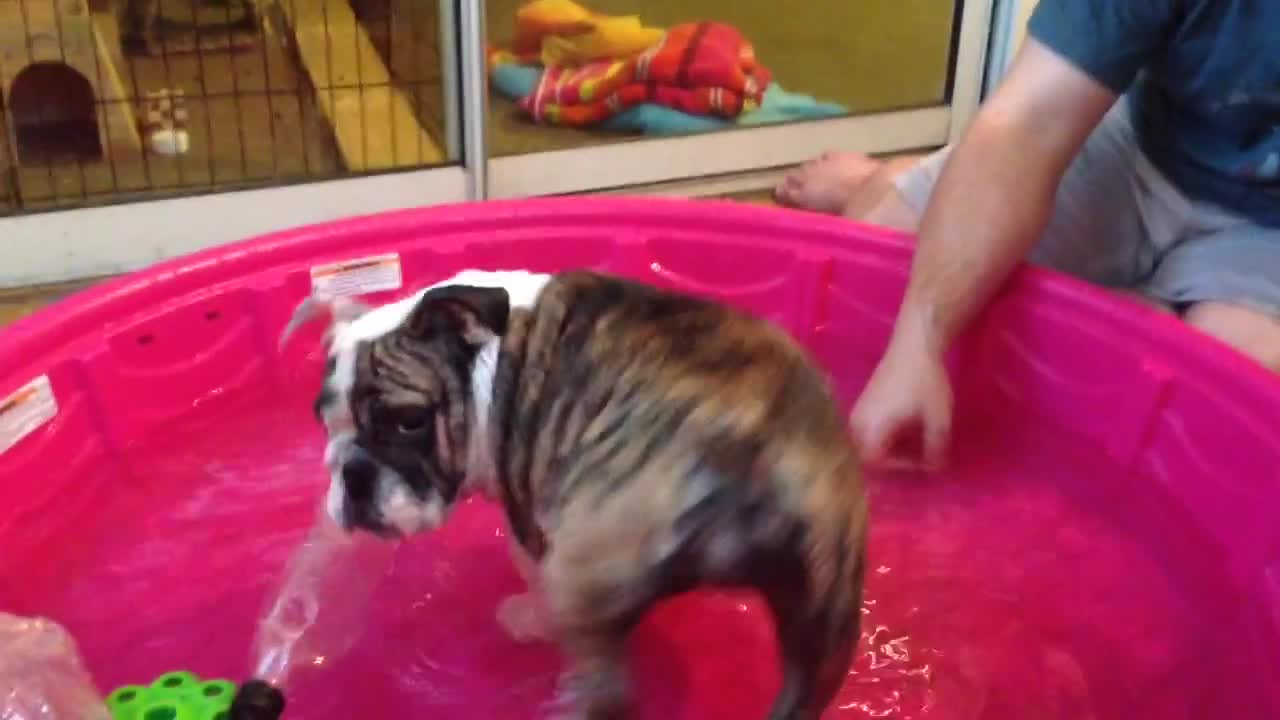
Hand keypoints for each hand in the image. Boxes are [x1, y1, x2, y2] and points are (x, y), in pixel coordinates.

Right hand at [849, 334, 952, 470]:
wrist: (915, 346)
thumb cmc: (925, 383)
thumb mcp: (937, 420)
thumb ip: (935, 449)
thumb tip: (934, 469)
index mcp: (871, 429)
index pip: (876, 462)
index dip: (900, 467)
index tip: (923, 461)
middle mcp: (858, 422)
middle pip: (869, 454)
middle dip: (894, 459)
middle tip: (918, 456)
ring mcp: (858, 411)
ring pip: (868, 441)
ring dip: (890, 446)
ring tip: (915, 441)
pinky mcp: (864, 402)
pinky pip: (868, 429)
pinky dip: (886, 434)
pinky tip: (906, 426)